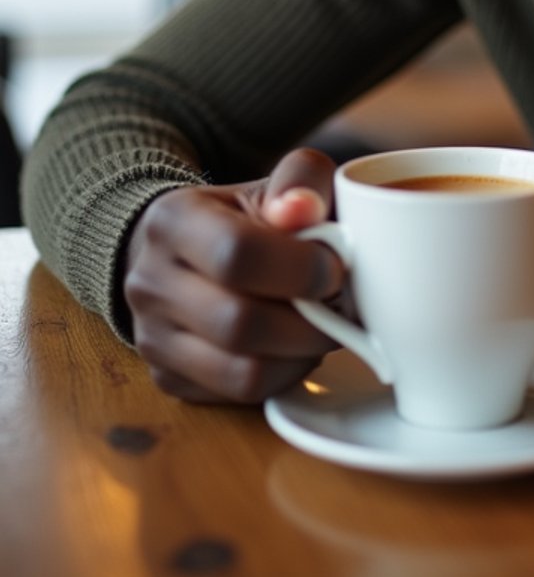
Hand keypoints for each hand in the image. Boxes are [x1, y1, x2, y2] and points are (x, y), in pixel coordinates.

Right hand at [123, 148, 345, 402]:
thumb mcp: (271, 185)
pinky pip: (240, 395)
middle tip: (340, 304)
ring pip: (243, 372)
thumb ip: (301, 181)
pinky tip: (295, 346)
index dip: (299, 267)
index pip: (236, 253)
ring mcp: (152, 337)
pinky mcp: (168, 378)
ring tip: (322, 326)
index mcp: (173, 220)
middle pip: (240, 323)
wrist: (182, 250)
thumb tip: (305, 209)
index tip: (335, 267)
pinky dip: (284, 376)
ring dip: (302, 354)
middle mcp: (150, 282)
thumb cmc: (240, 217)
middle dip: (309, 320)